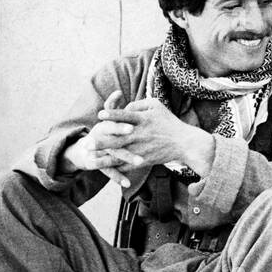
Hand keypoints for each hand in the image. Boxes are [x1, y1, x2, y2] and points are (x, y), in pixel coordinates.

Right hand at [61, 91, 145, 188]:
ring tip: (141, 162)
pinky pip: (110, 171)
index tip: (132, 126)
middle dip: (125, 141)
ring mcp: (99, 152)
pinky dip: (119, 177)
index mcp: (103, 126)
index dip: (121, 124)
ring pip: (114, 155)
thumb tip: (117, 92)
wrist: (83, 150)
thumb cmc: (101, 131)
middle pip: (113, 139)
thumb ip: (111, 105)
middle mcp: (100, 138)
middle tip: (138, 141)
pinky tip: (128, 183)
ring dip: (127, 158)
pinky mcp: (98, 165)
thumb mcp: (105, 118)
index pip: (112, 123)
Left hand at [97, 96, 214, 177]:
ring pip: (118, 154)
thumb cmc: (169, 122)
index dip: (112, 115)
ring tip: (89, 158)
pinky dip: (114, 166)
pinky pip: (126, 164)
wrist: (184, 143)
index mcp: (143, 120)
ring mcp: (141, 149)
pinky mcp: (143, 160)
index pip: (125, 116)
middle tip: (87, 143)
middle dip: (101, 141)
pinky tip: (102, 167)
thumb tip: (125, 106)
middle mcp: (140, 135)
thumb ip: (138, 104)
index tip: (100, 115)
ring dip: (103, 157)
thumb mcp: (156, 105)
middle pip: (117, 138)